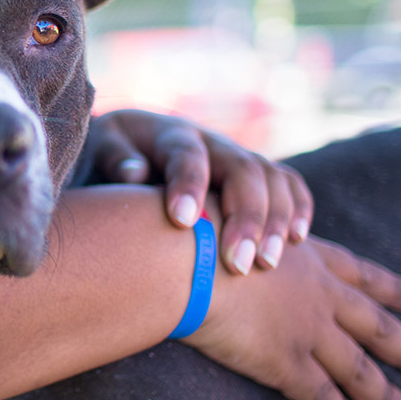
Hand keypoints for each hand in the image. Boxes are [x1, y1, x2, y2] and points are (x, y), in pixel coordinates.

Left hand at [82, 109, 311, 273]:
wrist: (129, 143)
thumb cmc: (111, 155)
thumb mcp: (101, 147)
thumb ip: (115, 157)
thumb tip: (134, 174)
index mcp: (169, 134)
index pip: (187, 155)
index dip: (188, 185)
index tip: (183, 221)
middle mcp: (211, 141)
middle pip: (242, 170)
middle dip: (245, 217)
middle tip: (238, 265)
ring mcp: (236, 155)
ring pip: (271, 178)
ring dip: (276, 221)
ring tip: (267, 264)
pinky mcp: (254, 172)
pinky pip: (288, 182)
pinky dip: (299, 207)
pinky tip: (299, 241)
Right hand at [186, 227, 400, 399]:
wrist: (182, 256)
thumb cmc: (197, 230)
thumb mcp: (236, 220)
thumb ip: (252, 233)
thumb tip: (241, 236)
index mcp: (306, 256)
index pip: (362, 274)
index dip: (395, 289)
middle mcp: (317, 294)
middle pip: (377, 327)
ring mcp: (305, 329)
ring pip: (359, 369)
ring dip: (387, 395)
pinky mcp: (283, 362)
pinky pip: (320, 393)